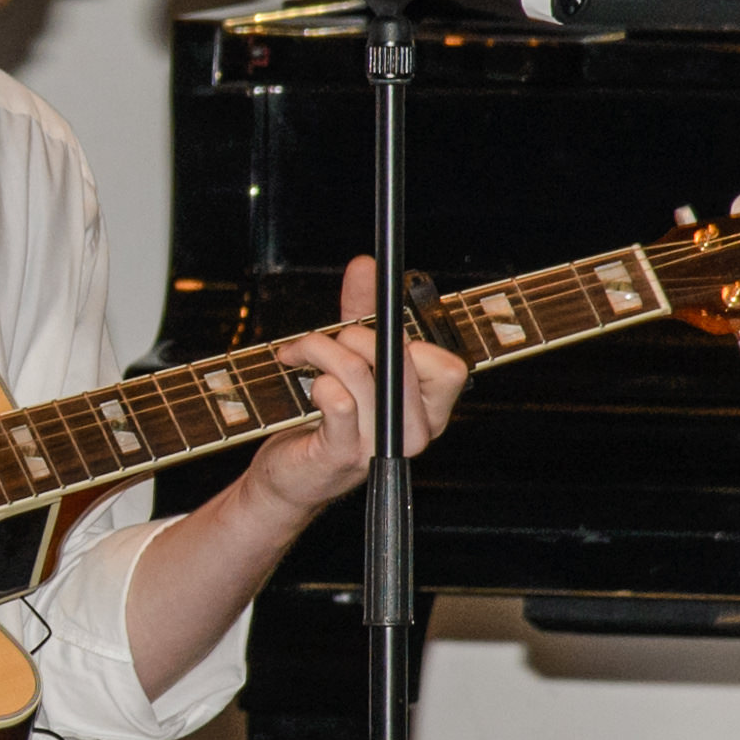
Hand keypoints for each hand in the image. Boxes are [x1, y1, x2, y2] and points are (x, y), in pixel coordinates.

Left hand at [244, 256, 469, 516]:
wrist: (291, 475)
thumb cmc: (326, 419)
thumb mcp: (348, 359)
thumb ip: (361, 313)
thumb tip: (365, 264)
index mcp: (429, 411)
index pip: (447, 367)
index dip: (407, 340)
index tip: (369, 330)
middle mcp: (414, 433)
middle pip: (401, 361)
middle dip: (355, 337)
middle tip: (327, 340)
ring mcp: (380, 448)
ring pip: (361, 374)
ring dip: (321, 351)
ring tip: (298, 354)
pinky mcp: (343, 455)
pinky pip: (340, 402)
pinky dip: (320, 383)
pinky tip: (310, 386)